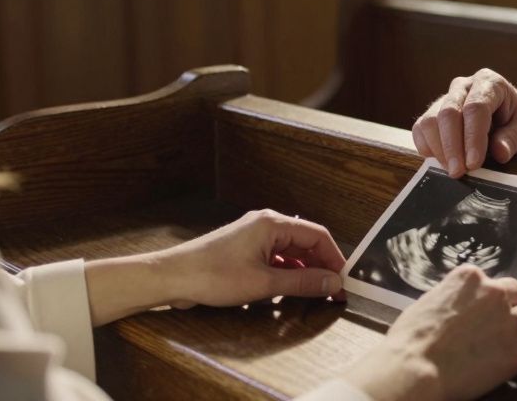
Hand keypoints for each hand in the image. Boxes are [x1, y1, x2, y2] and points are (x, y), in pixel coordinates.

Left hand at [157, 209, 346, 308]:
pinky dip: (286, 273)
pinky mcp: (244, 250)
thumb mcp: (264, 283)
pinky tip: (289, 291)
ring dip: (304, 272)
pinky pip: (275, 258)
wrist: (172, 278)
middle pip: (305, 243)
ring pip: (290, 252)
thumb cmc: (212, 276)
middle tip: (334, 291)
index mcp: (273, 224)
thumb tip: (333, 283)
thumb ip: (302, 283)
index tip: (344, 281)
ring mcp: (253, 236)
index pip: (317, 235)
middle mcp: (265, 224)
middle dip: (321, 266)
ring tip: (315, 293)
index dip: (335, 258)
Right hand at [342, 265, 516, 400]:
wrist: (415, 368)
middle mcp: (494, 293)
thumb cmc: (410, 339)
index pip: (490, 280)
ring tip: (510, 340)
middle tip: (498, 323)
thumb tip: (457, 308)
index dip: (485, 298)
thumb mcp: (428, 303)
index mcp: (469, 278)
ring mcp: (509, 321)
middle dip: (510, 305)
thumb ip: (452, 299)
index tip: (478, 311)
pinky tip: (515, 358)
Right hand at [412, 68, 516, 177]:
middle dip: (452, 146)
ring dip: (439, 149)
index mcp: (490, 83)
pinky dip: (427, 147)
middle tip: (459, 173)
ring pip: (431, 120)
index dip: (472, 137)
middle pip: (449, 112)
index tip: (473, 163)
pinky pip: (421, 129)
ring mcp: (446, 98)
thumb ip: (515, 138)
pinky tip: (442, 162)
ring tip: (454, 170)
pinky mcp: (434, 113)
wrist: (511, 117)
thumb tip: (499, 152)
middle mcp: (464, 86)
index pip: (476, 108)